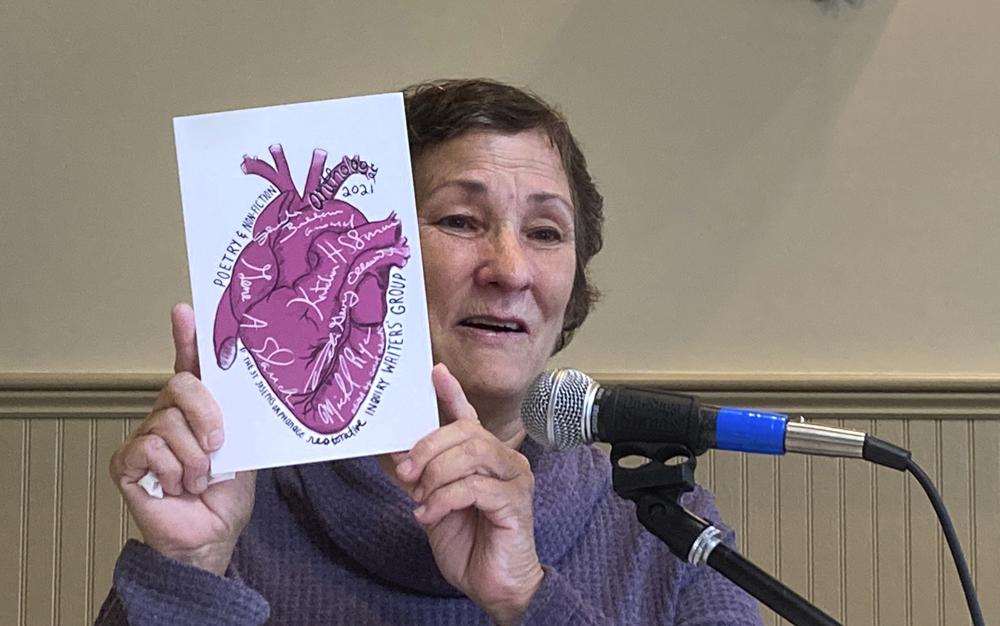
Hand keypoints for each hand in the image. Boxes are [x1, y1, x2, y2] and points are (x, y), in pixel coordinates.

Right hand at [109, 303, 255, 574]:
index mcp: (197, 409)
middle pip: (180, 385)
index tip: (186, 310)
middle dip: (206, 414)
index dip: (187, 337)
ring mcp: (144, 437)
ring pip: (169, 423)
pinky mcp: (126, 462)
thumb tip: (245, 385)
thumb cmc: (227, 494)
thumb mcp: (243, 447)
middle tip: (219, 443)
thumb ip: (237, 416)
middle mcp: (168, 416)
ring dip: (196, 458)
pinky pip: (151, 449)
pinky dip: (175, 471)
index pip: (189, 365)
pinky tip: (176, 486)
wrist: (213, 534)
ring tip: (199, 478)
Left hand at [394, 364, 543, 624]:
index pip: (468, 415)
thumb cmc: (469, 542)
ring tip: (421, 499)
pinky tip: (430, 515)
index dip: (452, 392)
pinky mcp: (515, 501)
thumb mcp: (433, 502)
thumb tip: (390, 450)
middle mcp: (503, 460)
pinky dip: (444, 499)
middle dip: (427, 448)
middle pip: (464, 431)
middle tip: (406, 472)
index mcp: (484, 456)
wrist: (494, 584)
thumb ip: (418, 474)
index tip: (434, 372)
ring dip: (436, 474)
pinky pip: (474, 486)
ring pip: (470, 453)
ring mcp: (514, 479)